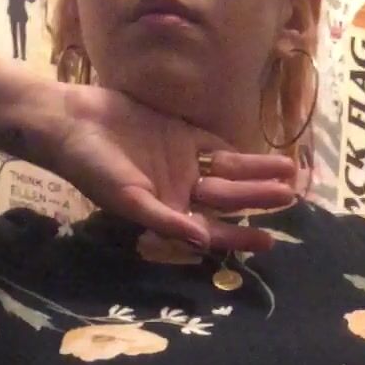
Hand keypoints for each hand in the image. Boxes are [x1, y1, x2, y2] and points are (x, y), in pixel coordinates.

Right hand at [35, 82, 298, 252]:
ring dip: (257, 174)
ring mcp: (182, 164)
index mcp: (167, 213)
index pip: (212, 230)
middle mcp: (179, 192)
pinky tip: (267, 153)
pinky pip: (217, 146)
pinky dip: (241, 151)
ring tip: (291, 172)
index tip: (269, 240)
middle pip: (228, 199)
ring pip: (229, 172)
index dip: (240, 236)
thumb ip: (165, 220)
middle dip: (259, 199)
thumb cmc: (92, 166)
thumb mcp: (127, 198)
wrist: (72, 122)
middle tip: (292, 196)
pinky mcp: (180, 136)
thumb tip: (201, 242)